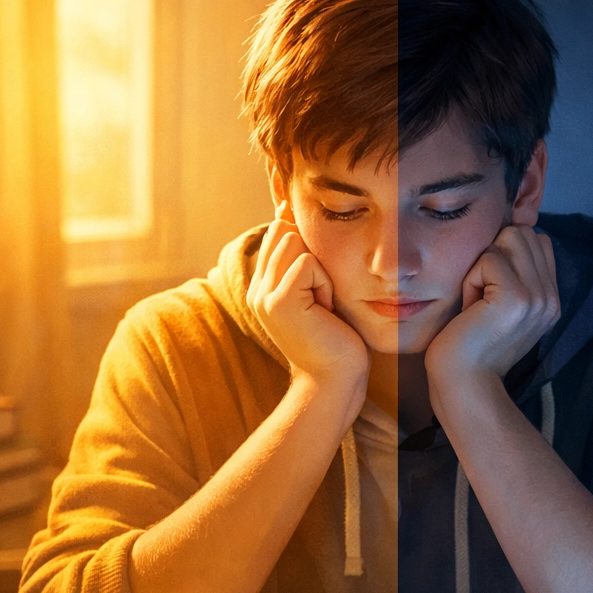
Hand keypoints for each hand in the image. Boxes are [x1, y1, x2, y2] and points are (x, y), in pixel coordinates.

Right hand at [248, 202, 369, 393]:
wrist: (334, 381)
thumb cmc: (335, 338)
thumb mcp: (317, 290)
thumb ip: (303, 258)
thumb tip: (290, 211)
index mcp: (263, 285)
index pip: (279, 230)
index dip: (307, 247)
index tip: (317, 287)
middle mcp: (257, 288)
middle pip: (285, 230)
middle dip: (314, 258)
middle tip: (320, 299)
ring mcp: (263, 295)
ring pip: (295, 242)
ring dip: (320, 272)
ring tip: (321, 306)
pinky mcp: (278, 301)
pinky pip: (308, 264)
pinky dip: (324, 284)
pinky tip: (323, 312)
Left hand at [425, 224, 558, 385]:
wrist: (463, 385)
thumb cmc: (469, 347)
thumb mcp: (500, 307)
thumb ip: (514, 275)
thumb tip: (504, 234)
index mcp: (551, 299)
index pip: (537, 240)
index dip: (505, 254)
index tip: (490, 292)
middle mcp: (551, 297)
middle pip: (522, 232)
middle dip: (492, 256)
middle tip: (481, 297)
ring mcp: (538, 297)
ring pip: (508, 238)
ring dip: (482, 266)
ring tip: (477, 302)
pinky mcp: (516, 298)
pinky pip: (488, 259)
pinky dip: (470, 280)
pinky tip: (470, 309)